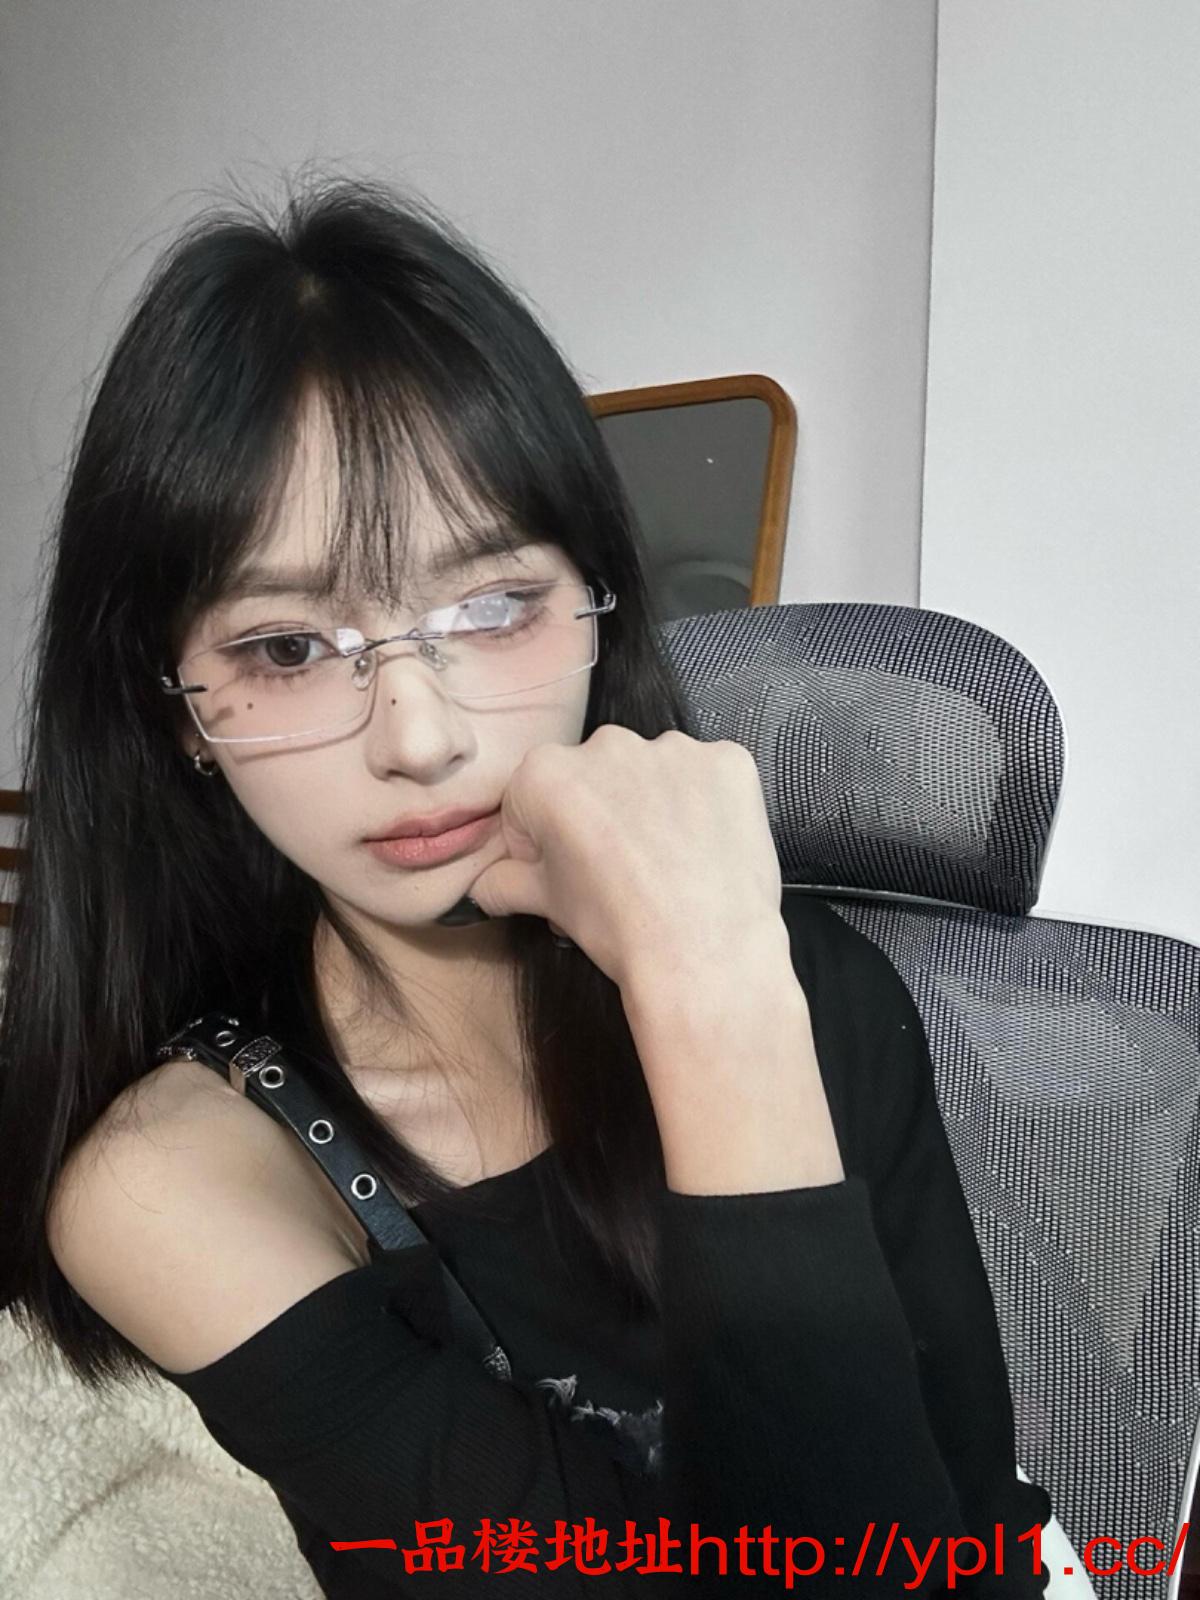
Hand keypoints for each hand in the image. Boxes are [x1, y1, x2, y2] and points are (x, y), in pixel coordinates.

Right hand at [464, 725, 783, 993]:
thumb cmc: (617, 927)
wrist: (703, 952)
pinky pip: (709, 774)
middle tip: (619, 870)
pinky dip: (707, 802)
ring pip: (652, 770)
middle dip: (599, 812)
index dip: (541, 843)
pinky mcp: (728, 760)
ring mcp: (674, 747)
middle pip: (593, 776)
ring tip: (669, 862)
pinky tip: (707, 847)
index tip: (565, 874)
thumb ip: (503, 883)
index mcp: (546, 773)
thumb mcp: (547, 906)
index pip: (530, 801)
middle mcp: (607, 744)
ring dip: (654, 802)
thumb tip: (483, 885)